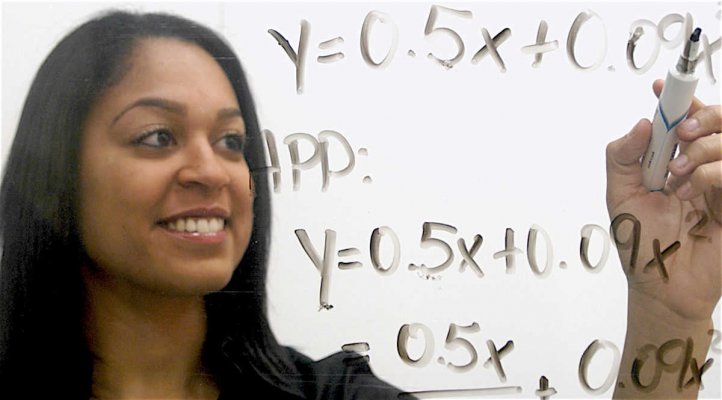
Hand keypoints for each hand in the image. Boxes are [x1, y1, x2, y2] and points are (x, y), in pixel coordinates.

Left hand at [606, 80, 720, 322]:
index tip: (660, 86)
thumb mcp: (620, 197)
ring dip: (703, 150)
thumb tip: (643, 123)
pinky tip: (691, 191)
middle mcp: (704, 166)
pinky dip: (712, 172)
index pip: (687, 118)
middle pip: (719, 120)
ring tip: (677, 176)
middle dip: (702, 116)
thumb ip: (622, 157)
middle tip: (681, 133)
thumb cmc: (642, 244)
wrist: (663, 288)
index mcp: (676, 160)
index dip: (678, 98)